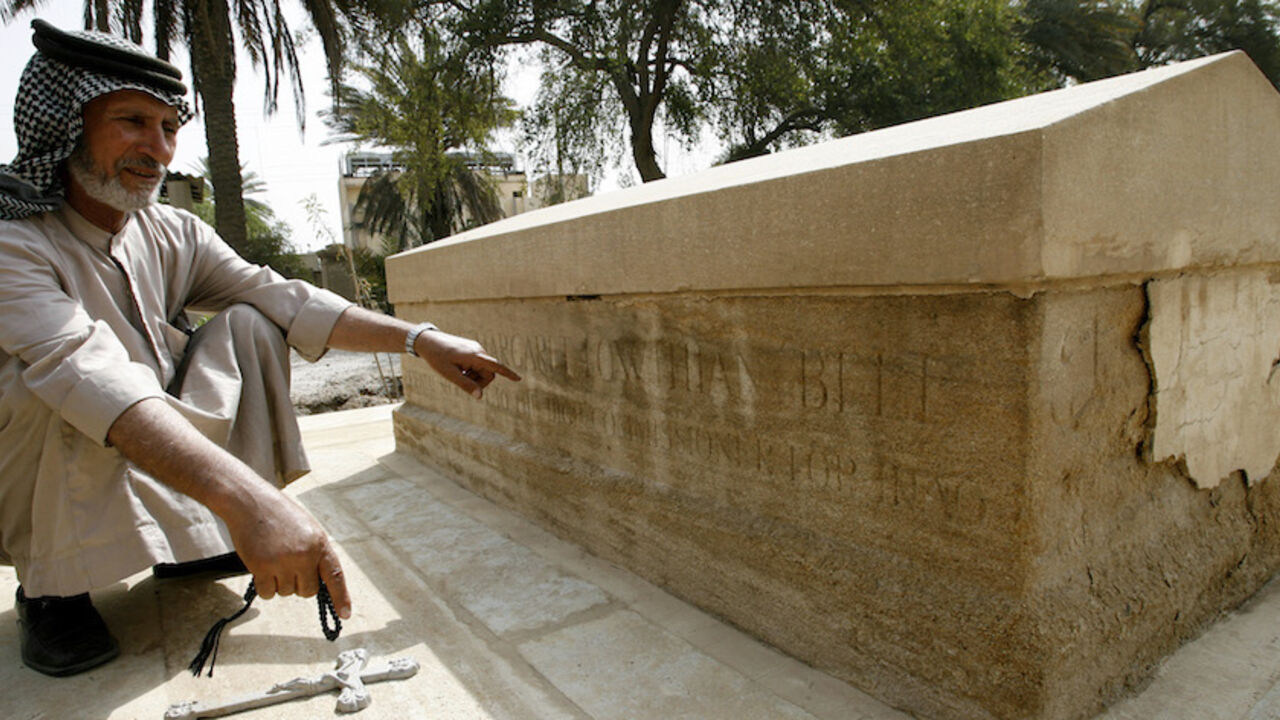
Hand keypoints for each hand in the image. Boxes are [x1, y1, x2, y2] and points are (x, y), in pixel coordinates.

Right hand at [223, 489, 350, 618]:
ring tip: (273, 558)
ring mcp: (283, 562)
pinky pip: (268, 593)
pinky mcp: (262, 567)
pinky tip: (261, 566)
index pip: (335, 575)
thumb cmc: (279, 515)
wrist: (251, 502)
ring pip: (287, 593)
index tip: (345, 614)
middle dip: (299, 584)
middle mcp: (305, 554)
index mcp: (319, 543)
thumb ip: (315, 553)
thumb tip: (319, 581)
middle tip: (288, 565)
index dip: (341, 597)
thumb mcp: (307, 529)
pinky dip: (264, 586)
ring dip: (279, 583)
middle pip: (308, 591)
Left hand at [414, 329, 520, 397]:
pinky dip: (470, 370)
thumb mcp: (449, 374)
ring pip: (482, 369)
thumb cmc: (437, 357)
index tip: (518, 379)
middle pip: (489, 373)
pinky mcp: (471, 349)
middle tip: (462, 381)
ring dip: (473, 376)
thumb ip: (465, 385)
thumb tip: (480, 396)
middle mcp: (478, 351)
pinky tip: (457, 367)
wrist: (427, 341)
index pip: (496, 366)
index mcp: (475, 356)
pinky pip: (477, 363)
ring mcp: (475, 349)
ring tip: (457, 373)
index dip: (507, 374)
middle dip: (479, 381)